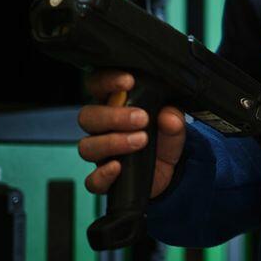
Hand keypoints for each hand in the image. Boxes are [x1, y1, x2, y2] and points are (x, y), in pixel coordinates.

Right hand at [77, 69, 186, 199]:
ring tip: (140, 140)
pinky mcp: (104, 179)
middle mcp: (102, 129)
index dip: (107, 81)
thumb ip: (173, 118)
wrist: (169, 171)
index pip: (98, 86)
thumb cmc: (164, 139)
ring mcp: (100, 154)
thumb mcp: (174, 126)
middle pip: (87, 117)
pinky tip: (119, 167)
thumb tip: (168, 117)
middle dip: (113, 116)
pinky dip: (103, 174)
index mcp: (114, 106)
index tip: (128, 82)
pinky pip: (92, 180)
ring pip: (86, 146)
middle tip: (141, 119)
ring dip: (112, 142)